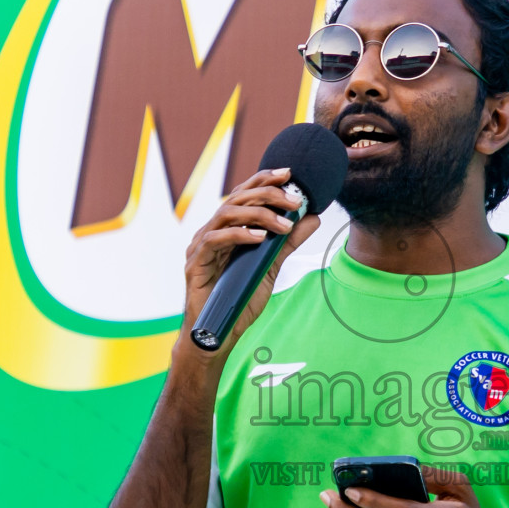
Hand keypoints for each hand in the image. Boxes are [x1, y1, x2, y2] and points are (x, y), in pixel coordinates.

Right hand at [179, 167, 320, 357]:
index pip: (244, 195)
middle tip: (295, 201)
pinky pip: (214, 240)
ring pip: (226, 214)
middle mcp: (211, 231)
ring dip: (258, 215)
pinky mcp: (195, 264)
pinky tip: (261, 239)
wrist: (218, 334)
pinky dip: (239, 235)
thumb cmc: (240, 299)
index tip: (289, 174)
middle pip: (236, 199)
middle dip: (267, 195)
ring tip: (284, 225)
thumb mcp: (271, 267)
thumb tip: (313, 217)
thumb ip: (288, 242)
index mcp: (227, 229)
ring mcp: (200, 246)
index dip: (264, 180)